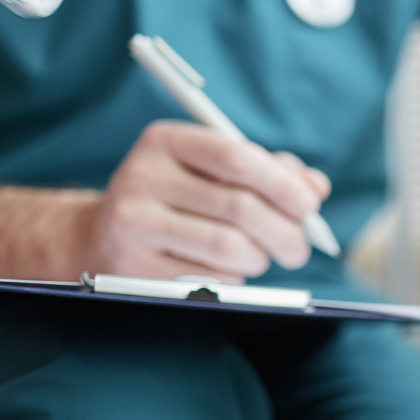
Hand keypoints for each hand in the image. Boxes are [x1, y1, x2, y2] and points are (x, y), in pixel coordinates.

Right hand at [78, 121, 330, 281]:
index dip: (281, 184)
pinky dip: (233, 278)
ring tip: (261, 257)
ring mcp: (132, 222)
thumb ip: (269, 172)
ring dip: (260, 258)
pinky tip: (226, 269)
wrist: (103, 235)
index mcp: (166, 141)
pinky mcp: (131, 265)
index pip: (235, 158)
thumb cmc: (179, 198)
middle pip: (239, 207)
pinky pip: (209, 278)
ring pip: (228, 247)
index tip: (310, 206)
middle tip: (299, 249)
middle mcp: (143, 176)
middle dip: (285, 233)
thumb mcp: (215, 171)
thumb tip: (315, 188)